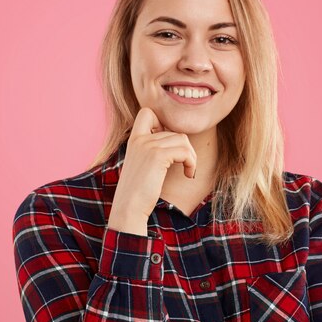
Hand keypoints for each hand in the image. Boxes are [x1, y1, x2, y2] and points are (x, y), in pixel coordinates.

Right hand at [107, 107, 196, 235]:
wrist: (129, 208)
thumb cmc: (138, 192)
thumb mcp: (142, 165)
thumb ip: (152, 150)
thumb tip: (177, 139)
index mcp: (134, 139)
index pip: (147, 113)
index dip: (163, 123)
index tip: (168, 146)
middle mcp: (140, 139)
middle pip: (174, 130)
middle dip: (185, 148)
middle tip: (186, 165)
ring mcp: (147, 146)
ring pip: (182, 139)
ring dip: (191, 156)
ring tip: (189, 170)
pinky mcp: (157, 156)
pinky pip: (185, 151)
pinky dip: (192, 163)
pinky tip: (189, 175)